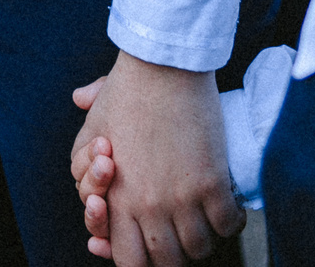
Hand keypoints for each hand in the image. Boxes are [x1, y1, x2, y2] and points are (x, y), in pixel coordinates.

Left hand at [69, 52, 241, 265]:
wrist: (162, 66)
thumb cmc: (126, 92)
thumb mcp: (93, 128)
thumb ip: (83, 156)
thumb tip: (90, 161)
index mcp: (117, 199)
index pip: (127, 260)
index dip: (140, 262)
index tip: (151, 250)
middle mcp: (148, 206)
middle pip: (167, 261)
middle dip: (173, 255)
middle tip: (179, 236)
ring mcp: (182, 197)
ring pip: (199, 248)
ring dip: (202, 239)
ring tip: (203, 221)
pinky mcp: (212, 183)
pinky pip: (228, 225)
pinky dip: (231, 222)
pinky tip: (227, 210)